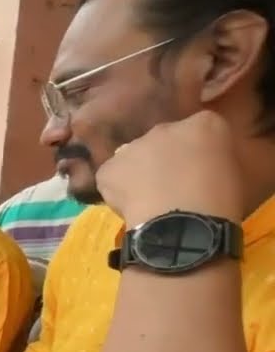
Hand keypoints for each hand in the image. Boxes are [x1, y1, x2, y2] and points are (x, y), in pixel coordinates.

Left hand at [95, 110, 244, 228]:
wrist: (185, 226)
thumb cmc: (223, 203)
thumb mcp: (241, 173)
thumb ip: (224, 157)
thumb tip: (210, 162)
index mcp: (205, 125)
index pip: (202, 129)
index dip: (201, 152)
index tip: (203, 171)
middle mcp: (166, 128)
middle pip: (165, 140)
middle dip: (169, 159)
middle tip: (176, 187)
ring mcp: (133, 146)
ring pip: (136, 157)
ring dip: (142, 172)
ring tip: (152, 200)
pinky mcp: (109, 168)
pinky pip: (113, 176)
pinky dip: (118, 189)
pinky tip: (132, 207)